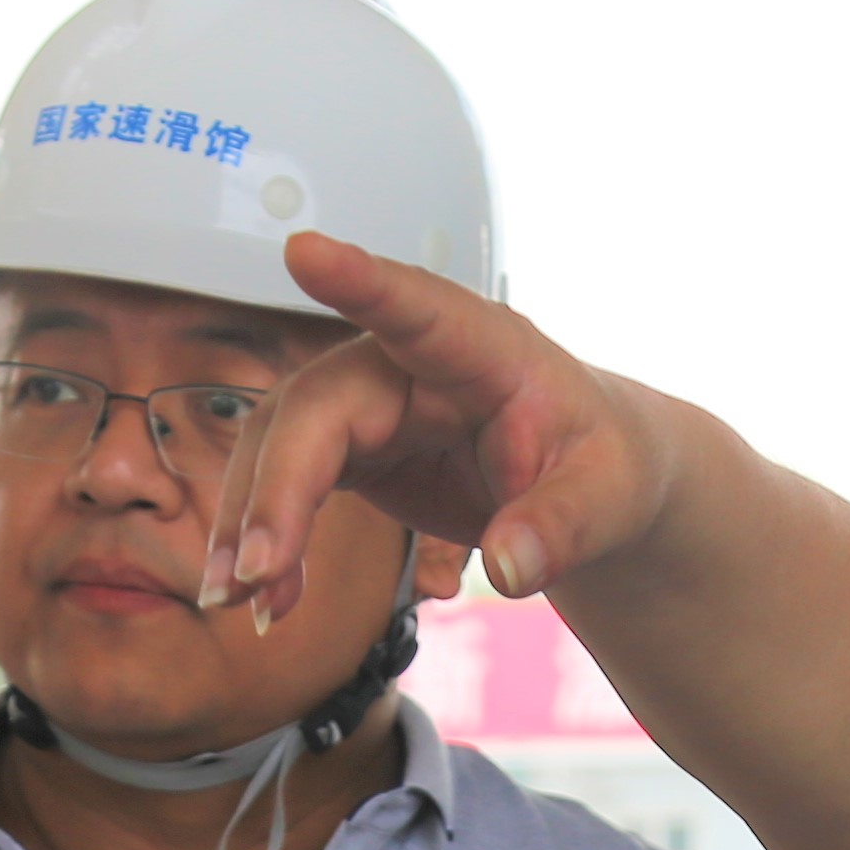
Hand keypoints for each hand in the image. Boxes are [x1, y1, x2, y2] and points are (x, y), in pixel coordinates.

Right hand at [202, 234, 679, 631]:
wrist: (588, 481)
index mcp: (484, 348)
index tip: (304, 251)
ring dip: (251, 520)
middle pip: (317, 406)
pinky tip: (264, 596)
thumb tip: (513, 571)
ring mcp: (370, 401)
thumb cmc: (600, 463)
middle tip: (252, 574)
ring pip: (281, 443)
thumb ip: (563, 528)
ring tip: (242, 598)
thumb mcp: (607, 498)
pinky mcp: (350, 445)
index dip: (360, 280)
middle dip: (276, 489)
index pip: (419, 306)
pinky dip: (267, 537)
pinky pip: (286, 480)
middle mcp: (409, 363)